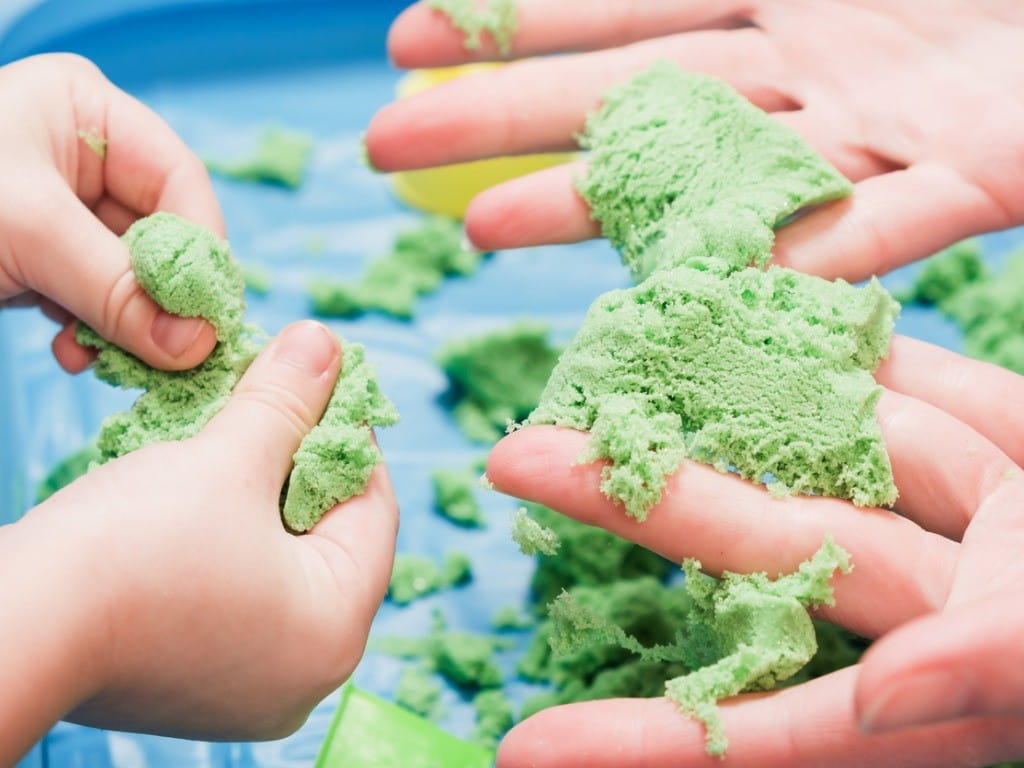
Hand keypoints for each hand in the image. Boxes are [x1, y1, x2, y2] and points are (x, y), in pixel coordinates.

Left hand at [0, 53, 222, 372]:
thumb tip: (196, 346)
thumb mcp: (25, 232)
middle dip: (158, 298)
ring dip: (126, 324)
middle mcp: (82, 155)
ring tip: (102, 357)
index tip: (206, 319)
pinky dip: (93, 331)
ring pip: (130, 274)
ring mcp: (62, 208)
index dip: (199, 250)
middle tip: (168, 353)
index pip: (178, 182)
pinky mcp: (42, 255)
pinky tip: (75, 353)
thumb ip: (116, 288)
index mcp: (85, 111)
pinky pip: (95, 296)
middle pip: (160, 233)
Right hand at [0, 321, 397, 765]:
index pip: (373, 508)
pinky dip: (225, 536)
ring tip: (236, 433)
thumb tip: (326, 344)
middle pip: (326, 536)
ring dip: (258, 492)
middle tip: (278, 398)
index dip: (350, 432)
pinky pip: (234, 589)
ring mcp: (247, 683)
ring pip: (276, 560)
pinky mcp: (194, 679)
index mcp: (335, 628)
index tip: (324, 380)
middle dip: (298, 459)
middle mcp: (304, 672)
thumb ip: (287, 401)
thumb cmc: (132, 550)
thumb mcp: (227, 459)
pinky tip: (199, 490)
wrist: (14, 628)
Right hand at [368, 0, 1023, 281]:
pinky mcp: (970, 167)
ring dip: (600, 202)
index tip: (409, 44)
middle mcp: (800, 59)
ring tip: (481, 229)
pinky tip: (728, 289)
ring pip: (713, 168)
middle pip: (627, 93)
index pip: (618, 5)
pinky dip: (819, 253)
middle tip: (386, 148)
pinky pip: (889, 217)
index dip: (511, 21)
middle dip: (502, 115)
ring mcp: (872, 120)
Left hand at [485, 335, 1023, 766]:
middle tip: (512, 461)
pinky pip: (883, 377)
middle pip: (755, 540)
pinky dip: (815, 340)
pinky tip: (727, 302)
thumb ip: (984, 668)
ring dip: (706, 399)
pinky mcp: (985, 427)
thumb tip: (884, 696)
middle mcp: (914, 592)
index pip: (758, 724)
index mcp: (927, 679)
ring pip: (808, 448)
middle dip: (636, 501)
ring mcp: (945, 502)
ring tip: (598, 365)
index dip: (648, 742)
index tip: (523, 753)